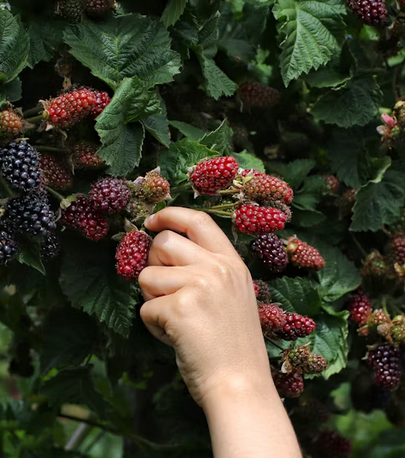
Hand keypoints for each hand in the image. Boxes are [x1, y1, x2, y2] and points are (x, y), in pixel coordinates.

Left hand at [139, 207, 270, 406]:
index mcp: (231, 263)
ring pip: (147, 276)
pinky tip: (175, 338)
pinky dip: (153, 325)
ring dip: (152, 299)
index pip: (197, 219)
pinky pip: (145, 308)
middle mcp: (217, 268)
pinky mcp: (180, 308)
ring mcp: (200, 285)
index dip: (170, 215)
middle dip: (153, 264)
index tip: (152, 221)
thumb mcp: (232, 295)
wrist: (241, 385)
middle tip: (164, 290)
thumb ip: (205, 269)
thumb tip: (163, 250)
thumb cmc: (233, 345)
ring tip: (175, 321)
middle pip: (164, 242)